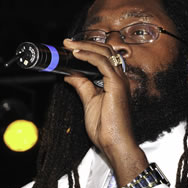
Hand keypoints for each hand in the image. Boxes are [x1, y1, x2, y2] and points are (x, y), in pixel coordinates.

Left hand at [63, 39, 147, 182]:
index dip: (88, 49)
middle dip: (85, 44)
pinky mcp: (117, 85)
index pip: (104, 58)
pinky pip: (103, 63)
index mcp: (115, 82)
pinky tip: (77, 54)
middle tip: (67, 43)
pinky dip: (89, 56)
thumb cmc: (106, 129)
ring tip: (69, 45)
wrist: (114, 144)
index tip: (70, 48)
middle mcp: (120, 78)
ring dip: (85, 46)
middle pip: (105, 51)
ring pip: (105, 53)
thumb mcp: (89, 102)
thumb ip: (82, 86)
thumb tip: (70, 74)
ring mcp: (120, 81)